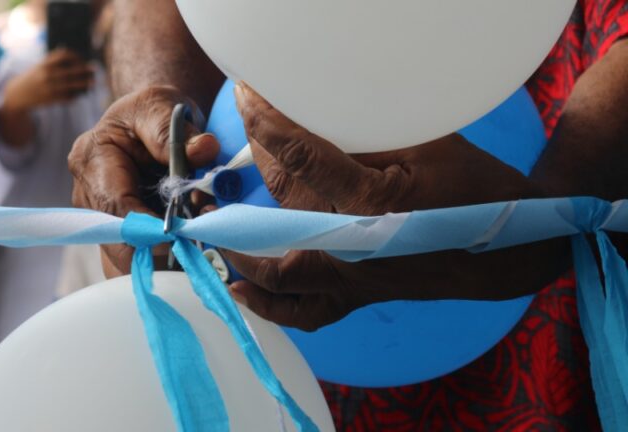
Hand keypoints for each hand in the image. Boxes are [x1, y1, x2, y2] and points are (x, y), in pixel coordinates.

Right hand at [2, 49, 94, 110]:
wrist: (16, 94)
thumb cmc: (33, 78)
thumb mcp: (40, 66)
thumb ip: (54, 62)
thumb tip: (77, 60)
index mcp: (44, 63)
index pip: (64, 55)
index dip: (76, 56)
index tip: (82, 59)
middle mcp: (46, 74)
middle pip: (71, 71)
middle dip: (85, 70)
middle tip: (94, 70)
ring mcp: (49, 87)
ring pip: (72, 85)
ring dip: (84, 84)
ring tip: (92, 83)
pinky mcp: (50, 99)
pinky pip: (68, 97)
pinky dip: (76, 95)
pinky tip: (81, 94)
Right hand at [68, 85, 219, 274]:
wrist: (150, 121)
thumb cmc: (151, 111)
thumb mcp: (161, 107)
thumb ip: (177, 131)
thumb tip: (204, 149)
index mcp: (92, 159)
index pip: (114, 207)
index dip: (147, 229)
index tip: (181, 236)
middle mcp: (88, 193)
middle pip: (117, 241)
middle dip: (159, 249)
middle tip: (198, 246)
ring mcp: (101, 216)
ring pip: (128, 256)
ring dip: (166, 256)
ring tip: (199, 243)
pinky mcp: (120, 231)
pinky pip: (140, 257)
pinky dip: (166, 257)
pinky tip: (191, 249)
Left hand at [221, 82, 568, 330]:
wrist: (509, 247)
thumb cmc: (474, 189)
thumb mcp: (427, 145)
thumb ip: (365, 140)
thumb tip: (311, 123)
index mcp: (372, 202)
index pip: (302, 156)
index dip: (268, 123)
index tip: (247, 97)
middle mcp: (354, 248)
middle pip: (280, 206)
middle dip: (253, 164)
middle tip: (242, 132)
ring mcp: (353, 279)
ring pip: (278, 269)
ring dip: (241, 243)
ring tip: (213, 223)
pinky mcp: (359, 296)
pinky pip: (305, 312)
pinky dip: (268, 305)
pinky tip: (240, 290)